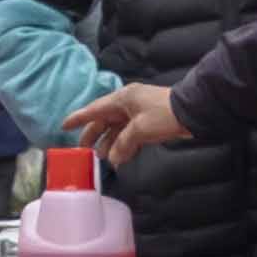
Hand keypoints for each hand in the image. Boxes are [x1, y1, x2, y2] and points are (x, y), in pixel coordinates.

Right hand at [69, 79, 189, 161]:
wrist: (192, 111)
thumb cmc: (163, 115)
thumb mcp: (140, 130)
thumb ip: (123, 144)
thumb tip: (112, 158)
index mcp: (122, 99)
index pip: (94, 109)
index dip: (78, 118)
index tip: (64, 126)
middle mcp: (128, 104)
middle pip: (104, 120)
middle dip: (94, 135)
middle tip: (84, 150)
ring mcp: (138, 112)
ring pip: (118, 129)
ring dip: (110, 143)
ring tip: (102, 157)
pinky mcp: (148, 122)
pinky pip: (130, 134)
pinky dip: (124, 145)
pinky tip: (120, 157)